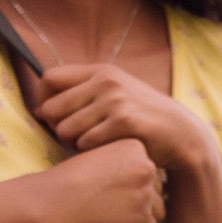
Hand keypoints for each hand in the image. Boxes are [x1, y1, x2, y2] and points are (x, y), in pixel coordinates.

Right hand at [29, 139, 165, 222]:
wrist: (51, 201)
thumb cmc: (66, 179)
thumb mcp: (97, 155)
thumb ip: (122, 164)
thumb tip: (140, 184)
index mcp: (135, 147)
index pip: (149, 169)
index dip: (132, 182)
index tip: (112, 189)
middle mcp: (146, 168)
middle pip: (157, 189)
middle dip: (139, 200)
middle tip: (112, 206)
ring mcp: (145, 194)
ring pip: (157, 211)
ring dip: (139, 217)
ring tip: (113, 218)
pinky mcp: (141, 220)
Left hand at [33, 64, 217, 181]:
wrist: (182, 134)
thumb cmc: (142, 118)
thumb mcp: (115, 96)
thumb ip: (79, 97)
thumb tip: (39, 110)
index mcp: (101, 71)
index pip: (49, 78)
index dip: (43, 100)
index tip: (52, 118)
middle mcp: (106, 80)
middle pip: (52, 108)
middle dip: (57, 128)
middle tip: (75, 138)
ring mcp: (115, 100)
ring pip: (65, 129)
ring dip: (74, 143)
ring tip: (94, 144)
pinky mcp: (124, 121)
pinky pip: (85, 143)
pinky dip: (92, 152)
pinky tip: (107, 150)